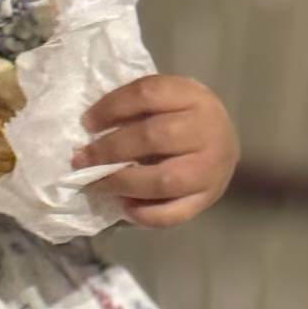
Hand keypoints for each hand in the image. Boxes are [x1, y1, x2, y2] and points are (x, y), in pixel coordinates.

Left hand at [75, 75, 238, 226]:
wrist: (226, 143)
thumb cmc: (185, 118)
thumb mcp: (168, 98)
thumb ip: (138, 106)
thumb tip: (91, 128)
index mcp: (193, 96)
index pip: (148, 94)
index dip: (112, 107)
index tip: (87, 122)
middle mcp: (207, 130)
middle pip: (154, 137)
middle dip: (110, 149)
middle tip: (81, 159)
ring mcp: (210, 169)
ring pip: (163, 179)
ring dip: (122, 182)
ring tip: (97, 183)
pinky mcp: (207, 199)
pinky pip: (174, 213)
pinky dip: (145, 214)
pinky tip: (125, 207)